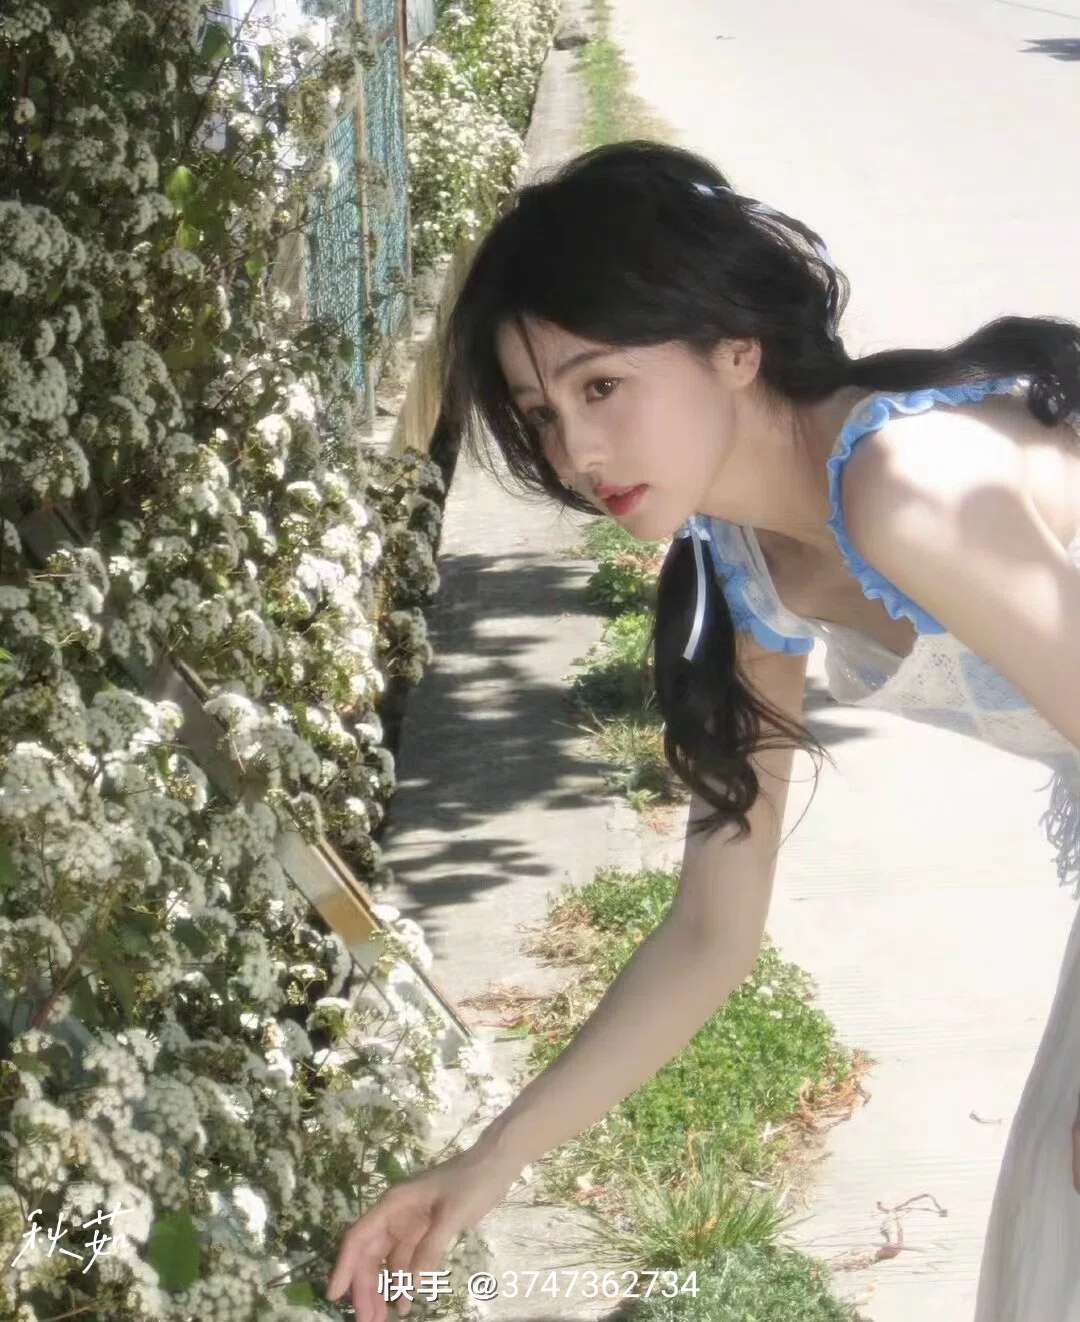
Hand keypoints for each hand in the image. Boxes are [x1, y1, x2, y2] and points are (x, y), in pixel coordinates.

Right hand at [324, 1143, 522, 1320]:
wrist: (496, 1164)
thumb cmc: (471, 1182)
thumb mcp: (451, 1214)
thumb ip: (429, 1250)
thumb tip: (410, 1287)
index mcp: (393, 1204)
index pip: (358, 1238)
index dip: (344, 1267)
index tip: (335, 1296)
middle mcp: (394, 1215)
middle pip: (369, 1255)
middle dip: (364, 1288)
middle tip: (367, 1321)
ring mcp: (409, 1225)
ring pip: (385, 1262)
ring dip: (382, 1289)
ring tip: (380, 1320)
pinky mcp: (424, 1232)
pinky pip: (407, 1262)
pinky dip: (403, 1282)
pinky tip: (405, 1304)